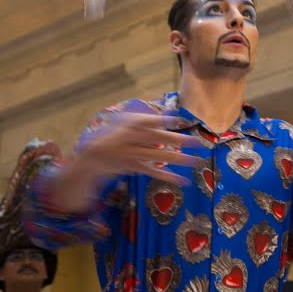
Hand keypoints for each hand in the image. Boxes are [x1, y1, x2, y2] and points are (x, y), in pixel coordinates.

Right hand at [55, 112, 203, 209]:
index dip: (165, 120)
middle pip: (159, 138)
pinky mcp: (133, 166)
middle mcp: (133, 137)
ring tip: (196, 161)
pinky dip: (168, 176)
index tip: (180, 120)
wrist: (94, 154)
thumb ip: (149, 116)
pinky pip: (153, 171)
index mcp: (132, 123)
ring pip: (159, 156)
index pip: (151, 120)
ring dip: (178, 159)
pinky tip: (182, 180)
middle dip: (179, 141)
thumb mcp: (128, 119)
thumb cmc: (115, 133)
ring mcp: (133, 153)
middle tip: (198, 143)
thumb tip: (173, 111)